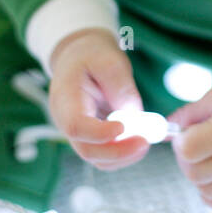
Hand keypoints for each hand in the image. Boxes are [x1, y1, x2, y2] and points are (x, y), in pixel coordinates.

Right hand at [47, 28, 150, 170]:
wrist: (79, 56)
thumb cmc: (92, 55)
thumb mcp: (109, 60)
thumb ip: (121, 88)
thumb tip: (134, 117)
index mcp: (65, 98)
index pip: (75, 126)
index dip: (99, 133)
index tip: (123, 128)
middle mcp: (65, 121)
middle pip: (87, 149)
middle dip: (119, 151)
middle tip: (145, 142)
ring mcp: (77, 132)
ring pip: (97, 157)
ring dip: (124, 155)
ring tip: (146, 140)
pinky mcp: (90, 137)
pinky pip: (105, 154)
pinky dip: (124, 153)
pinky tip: (140, 140)